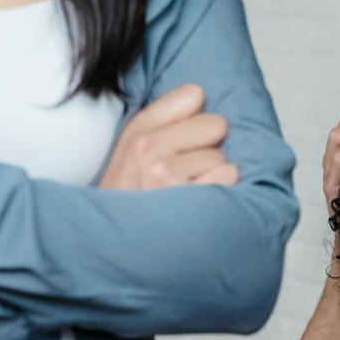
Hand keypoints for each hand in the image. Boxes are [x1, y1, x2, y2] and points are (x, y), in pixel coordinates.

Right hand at [98, 84, 238, 189]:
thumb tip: (202, 96)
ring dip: (213, 174)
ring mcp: (169, 177)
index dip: (196, 116)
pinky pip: (229, 177)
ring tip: (189, 189)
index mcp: (137, 132)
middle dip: (209, 145)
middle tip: (188, 168)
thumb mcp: (131, 150)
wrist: (111, 244)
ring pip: (222, 156)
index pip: (193, 95)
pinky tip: (199, 203)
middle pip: (215, 124)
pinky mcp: (189, 201)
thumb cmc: (129, 196)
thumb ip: (162, 121)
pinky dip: (221, 191)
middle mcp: (150, 150)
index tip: (187, 136)